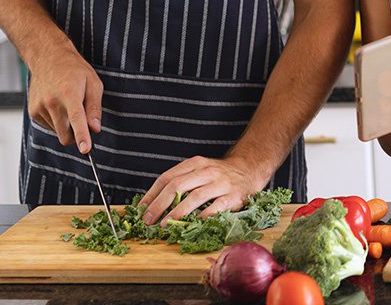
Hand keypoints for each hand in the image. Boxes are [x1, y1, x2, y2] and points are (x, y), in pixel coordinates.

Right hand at [27, 44, 102, 153]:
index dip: (82, 136)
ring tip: (68, 105)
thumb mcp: (93, 84)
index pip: (76, 120)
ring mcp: (39, 107)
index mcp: (69, 93)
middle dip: (76, 135)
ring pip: (58, 133)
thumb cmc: (75, 70)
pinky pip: (49, 127)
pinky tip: (58, 106)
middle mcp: (51, 102)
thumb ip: (95, 108)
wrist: (49, 58)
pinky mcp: (33, 112)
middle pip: (66, 135)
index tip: (85, 149)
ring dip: (66, 126)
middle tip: (83, 121)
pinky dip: (57, 122)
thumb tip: (95, 129)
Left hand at [139, 155, 262, 224]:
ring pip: (195, 197)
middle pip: (177, 186)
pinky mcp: (233, 196)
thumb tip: (154, 203)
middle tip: (148, 220)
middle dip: (159, 204)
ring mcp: (220, 183)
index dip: (152, 194)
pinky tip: (192, 225)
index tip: (141, 209)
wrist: (250, 169)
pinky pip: (215, 207)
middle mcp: (207, 171)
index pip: (167, 177)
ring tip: (164, 225)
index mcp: (195, 164)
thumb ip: (181, 182)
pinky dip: (202, 217)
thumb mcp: (200, 170)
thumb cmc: (219, 175)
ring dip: (177, 213)